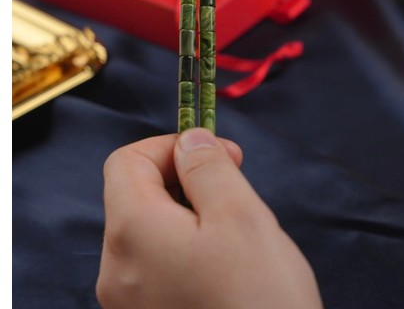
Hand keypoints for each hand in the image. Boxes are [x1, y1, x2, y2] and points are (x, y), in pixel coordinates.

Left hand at [96, 129, 321, 308]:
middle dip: (183, 178)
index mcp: (130, 232)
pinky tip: (224, 264)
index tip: (216, 151)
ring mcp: (128, 302)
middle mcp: (116, 269)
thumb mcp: (240, 214)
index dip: (169, 146)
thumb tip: (188, 139)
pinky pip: (156, 263)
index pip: (126, 161)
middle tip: (233, 184)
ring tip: (235, 228)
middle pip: (136, 195)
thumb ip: (207, 166)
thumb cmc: (259, 298)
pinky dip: (185, 245)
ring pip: (150, 229)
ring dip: (189, 211)